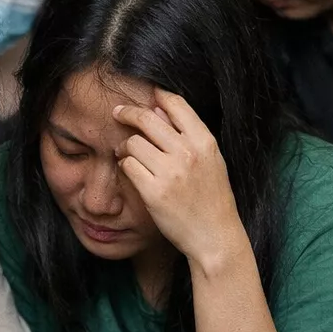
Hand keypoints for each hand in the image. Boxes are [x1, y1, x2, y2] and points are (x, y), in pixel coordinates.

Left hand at [112, 90, 246, 267]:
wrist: (215, 236)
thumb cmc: (212, 198)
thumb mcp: (211, 161)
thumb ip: (188, 135)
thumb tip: (158, 109)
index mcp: (204, 142)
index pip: (176, 104)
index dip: (157, 95)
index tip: (145, 95)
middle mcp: (188, 153)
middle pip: (147, 118)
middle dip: (128, 112)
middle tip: (117, 113)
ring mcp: (170, 172)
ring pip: (133, 142)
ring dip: (125, 145)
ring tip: (126, 152)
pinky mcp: (153, 192)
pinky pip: (128, 165)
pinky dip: (124, 165)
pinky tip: (128, 169)